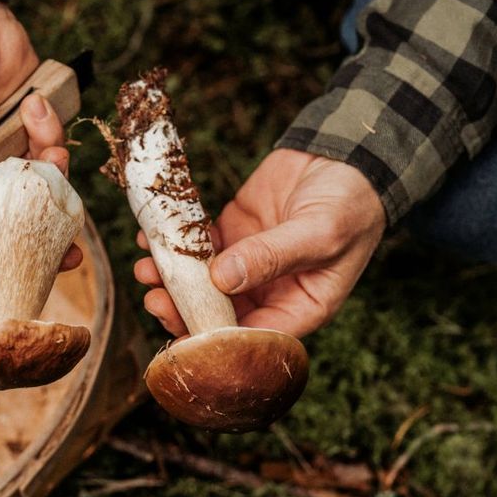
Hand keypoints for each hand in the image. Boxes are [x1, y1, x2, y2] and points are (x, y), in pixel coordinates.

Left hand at [135, 148, 384, 336]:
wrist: (345, 155)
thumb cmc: (350, 203)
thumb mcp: (320, 233)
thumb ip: (273, 256)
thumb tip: (223, 280)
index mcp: (300, 308)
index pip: (254, 339)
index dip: (217, 340)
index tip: (184, 332)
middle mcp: (269, 293)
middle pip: (218, 315)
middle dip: (182, 310)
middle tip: (155, 299)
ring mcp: (246, 263)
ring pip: (200, 283)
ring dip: (170, 280)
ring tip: (146, 268)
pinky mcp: (230, 234)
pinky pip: (196, 247)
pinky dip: (174, 244)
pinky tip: (151, 237)